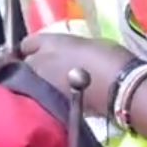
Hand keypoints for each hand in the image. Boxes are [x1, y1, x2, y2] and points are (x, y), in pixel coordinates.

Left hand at [18, 33, 139, 116]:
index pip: (27, 44)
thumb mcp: (86, 43)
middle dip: (33, 67)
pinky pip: (42, 98)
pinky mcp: (51, 104)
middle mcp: (40, 62)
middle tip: (45, 71)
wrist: (120, 87)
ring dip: (38, 83)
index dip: (31, 48)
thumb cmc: (110, 58)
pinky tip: (59, 98)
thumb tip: (64, 54)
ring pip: (31, 83)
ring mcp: (44, 85)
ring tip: (51, 87)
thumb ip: (67, 48)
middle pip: (26, 65)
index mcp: (50, 43)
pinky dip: (47, 98)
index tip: (35, 51)